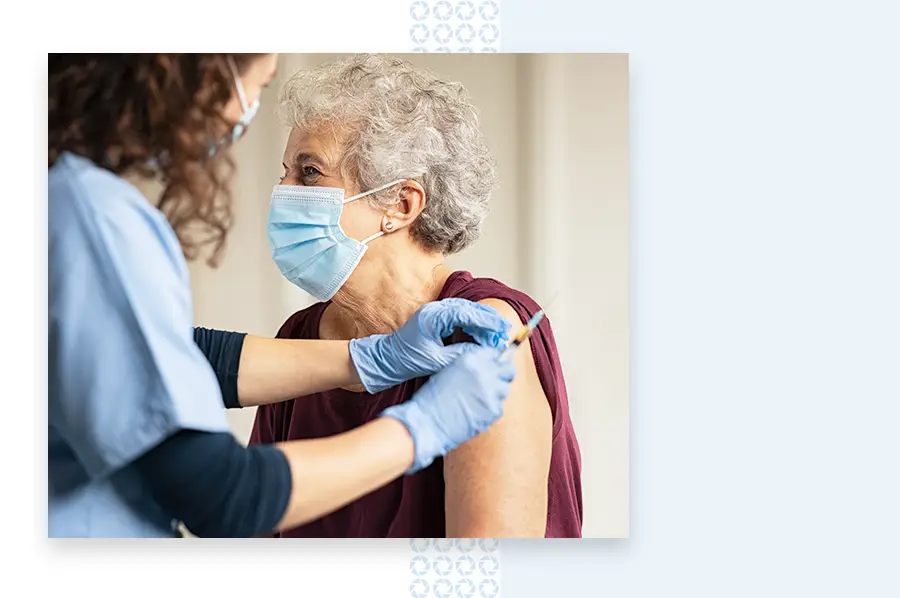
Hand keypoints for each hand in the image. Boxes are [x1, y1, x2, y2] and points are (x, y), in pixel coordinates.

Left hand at [349, 298, 510, 393]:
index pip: (466, 313)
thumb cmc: (407, 360)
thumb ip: (461, 354)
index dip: (487, 321)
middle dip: (488, 320)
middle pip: (469, 309)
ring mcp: (435, 312)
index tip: (502, 329)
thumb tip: (484, 352)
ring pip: (466, 311)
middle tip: (505, 332)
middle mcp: (435, 310)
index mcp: (433, 317)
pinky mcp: (436, 318)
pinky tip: (482, 335)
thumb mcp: (437, 361)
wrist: (387, 359)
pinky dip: (473, 324)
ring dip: (482, 322)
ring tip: (497, 335)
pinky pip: (460, 317)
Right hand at [380, 345, 515, 472]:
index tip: (493, 366)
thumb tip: (486, 366)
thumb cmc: (432, 399)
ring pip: (505, 389)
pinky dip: (490, 410)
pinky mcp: (494, 410)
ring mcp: (492, 392)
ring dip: (496, 393)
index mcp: (471, 359)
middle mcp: (485, 372)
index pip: (494, 353)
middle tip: (494, 382)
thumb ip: (470, 366)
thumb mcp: (449, 371)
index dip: (494, 360)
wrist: (427, 423)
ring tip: (479, 400)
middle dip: (503, 374)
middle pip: (508, 369)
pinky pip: (499, 407)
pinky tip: (475, 412)